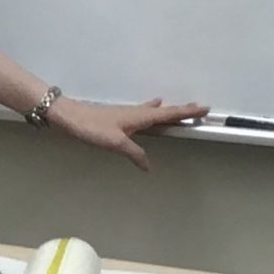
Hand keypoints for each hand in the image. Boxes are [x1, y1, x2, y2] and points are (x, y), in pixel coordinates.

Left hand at [46, 96, 211, 170]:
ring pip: (153, 110)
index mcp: (139, 116)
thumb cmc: (92, 127)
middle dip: (181, 110)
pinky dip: (151, 109)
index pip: (168, 114)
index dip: (186, 112)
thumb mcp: (115, 143)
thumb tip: (149, 166)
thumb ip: (134, 153)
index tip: (203, 108)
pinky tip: (149, 108)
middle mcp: (136, 112)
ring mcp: (127, 113)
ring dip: (167, 110)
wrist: (70, 117)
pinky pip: (142, 111)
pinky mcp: (118, 116)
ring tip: (178, 107)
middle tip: (199, 107)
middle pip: (164, 110)